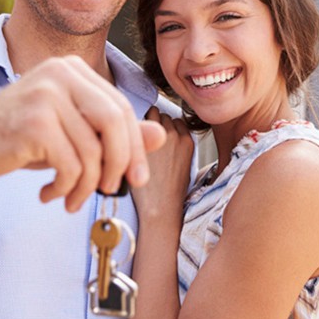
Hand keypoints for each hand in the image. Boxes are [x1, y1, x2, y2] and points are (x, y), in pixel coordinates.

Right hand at [0, 55, 165, 211]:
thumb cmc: (21, 139)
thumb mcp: (72, 133)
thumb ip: (114, 133)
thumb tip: (160, 136)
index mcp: (73, 69)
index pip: (121, 108)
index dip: (135, 146)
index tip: (136, 178)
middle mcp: (60, 73)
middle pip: (115, 124)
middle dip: (120, 164)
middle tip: (112, 190)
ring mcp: (46, 94)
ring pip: (93, 150)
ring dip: (87, 185)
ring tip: (71, 199)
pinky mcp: (34, 122)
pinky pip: (72, 165)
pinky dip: (67, 188)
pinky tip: (49, 195)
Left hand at [132, 106, 192, 222]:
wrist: (160, 205)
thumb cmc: (169, 190)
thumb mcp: (184, 166)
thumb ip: (178, 147)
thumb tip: (166, 137)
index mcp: (188, 141)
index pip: (176, 121)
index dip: (166, 127)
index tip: (157, 137)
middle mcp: (176, 134)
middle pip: (163, 115)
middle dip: (154, 122)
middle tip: (144, 138)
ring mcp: (160, 136)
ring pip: (152, 113)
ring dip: (144, 122)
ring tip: (136, 137)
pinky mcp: (144, 139)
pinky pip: (139, 121)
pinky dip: (134, 126)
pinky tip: (130, 139)